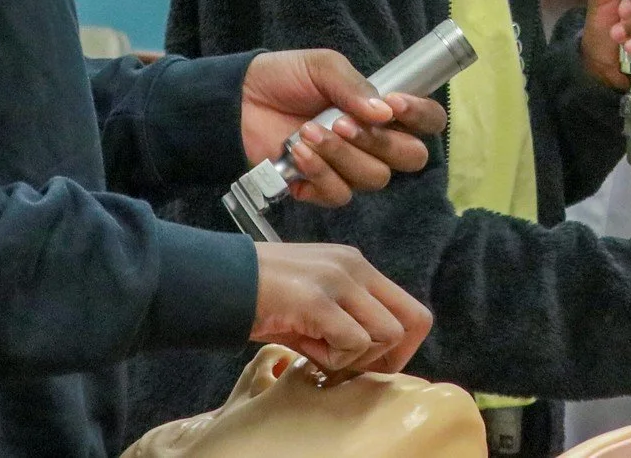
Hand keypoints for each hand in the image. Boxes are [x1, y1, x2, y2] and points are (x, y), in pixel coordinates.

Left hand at [240, 50, 446, 206]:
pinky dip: (319, 174)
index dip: (420, 117)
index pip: (427, 122)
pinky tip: (298, 154)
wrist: (237, 101)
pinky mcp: (320, 188)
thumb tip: (384, 113)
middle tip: (343, 123)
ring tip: (308, 133)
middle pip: (410, 158)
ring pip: (373, 178)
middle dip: (380, 143)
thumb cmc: (284, 78)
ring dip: (342, 156)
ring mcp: (349, 167)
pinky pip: (339, 194)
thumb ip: (355, 86)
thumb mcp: (323, 67)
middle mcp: (374, 142)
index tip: (393, 104)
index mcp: (383, 109)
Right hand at [250, 242, 432, 373]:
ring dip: (356, 356)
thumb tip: (374, 359)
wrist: (219, 281)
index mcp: (357, 266)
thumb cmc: (263, 297)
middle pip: (412, 323)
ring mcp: (339, 280)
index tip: (371, 364)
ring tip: (319, 348)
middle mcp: (355, 267)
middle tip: (348, 364)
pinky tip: (307, 347)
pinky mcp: (318, 300)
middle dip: (387, 357)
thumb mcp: (316, 300)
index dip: (401, 347)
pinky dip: (334, 358)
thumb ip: (348, 320)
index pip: (412, 310)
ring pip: (387, 334)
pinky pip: (353, 342)